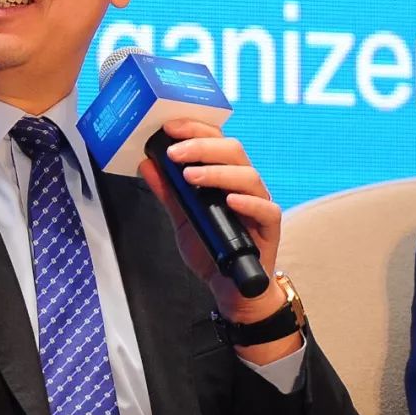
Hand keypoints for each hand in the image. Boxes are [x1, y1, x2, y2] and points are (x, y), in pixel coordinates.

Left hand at [137, 118, 301, 361]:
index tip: (169, 127)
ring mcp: (259, 204)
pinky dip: (248, 202)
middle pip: (233, 151)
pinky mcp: (269, 227)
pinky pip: (265, 209)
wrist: (230, 287)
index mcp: (225, 175)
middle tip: (175, 153)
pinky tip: (229, 200)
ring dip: (218, 172)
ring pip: (248, 175)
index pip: (214, 141)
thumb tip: (146, 163)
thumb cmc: (211, 247)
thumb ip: (168, 192)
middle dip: (202, 147)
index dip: (194, 129)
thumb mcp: (182, 217)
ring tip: (191, 177)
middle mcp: (244, 184)